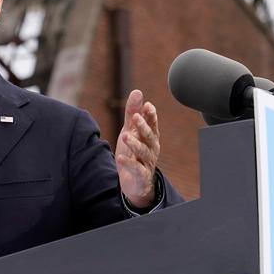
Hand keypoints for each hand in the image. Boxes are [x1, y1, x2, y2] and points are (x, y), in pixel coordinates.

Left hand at [115, 89, 160, 207]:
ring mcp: (147, 162)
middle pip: (149, 136)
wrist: (135, 182)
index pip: (153, 123)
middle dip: (143, 126)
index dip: (151, 115)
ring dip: (134, 143)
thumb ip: (132, 112)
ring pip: (143, 151)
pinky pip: (136, 169)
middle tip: (135, 117)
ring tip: (125, 136)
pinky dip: (129, 164)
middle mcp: (152, 148)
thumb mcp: (131, 130)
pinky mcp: (141, 175)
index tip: (147, 106)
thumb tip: (137, 91)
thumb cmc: (134, 152)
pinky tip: (121, 158)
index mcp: (151, 136)